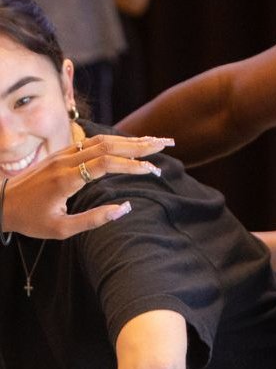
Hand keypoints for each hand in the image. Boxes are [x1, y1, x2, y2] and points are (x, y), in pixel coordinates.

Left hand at [2, 135, 173, 238]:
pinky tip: (130, 144)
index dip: (131, 165)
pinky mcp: (62, 153)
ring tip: (155, 141)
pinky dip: (115, 141)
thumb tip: (125, 209)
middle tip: (166, 143)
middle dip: (140, 144)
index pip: (106, 164)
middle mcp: (66, 161)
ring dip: (130, 140)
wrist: (2, 202)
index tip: (152, 171)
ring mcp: (63, 154)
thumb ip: (94, 219)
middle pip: (108, 145)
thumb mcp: (62, 229)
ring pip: (102, 140)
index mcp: (66, 179)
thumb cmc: (31, 220)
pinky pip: (92, 142)